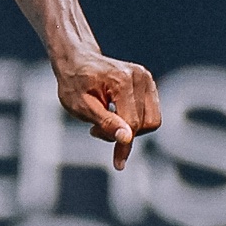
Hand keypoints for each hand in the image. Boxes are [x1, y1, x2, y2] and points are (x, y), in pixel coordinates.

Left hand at [56, 47, 162, 170]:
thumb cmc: (74, 84)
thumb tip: (127, 138)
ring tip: (104, 121)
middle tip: (97, 129)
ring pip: (151, 121)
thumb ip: (106, 122)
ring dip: (130, 129)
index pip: (132, 123)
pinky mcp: (148, 84)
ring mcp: (146, 79)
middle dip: (124, 134)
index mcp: (123, 81)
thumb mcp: (81, 107)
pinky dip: (133, 121)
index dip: (124, 145)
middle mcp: (140, 77)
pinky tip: (114, 114)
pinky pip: (150, 114)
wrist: (77, 61)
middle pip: (146, 124)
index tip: (118, 164)